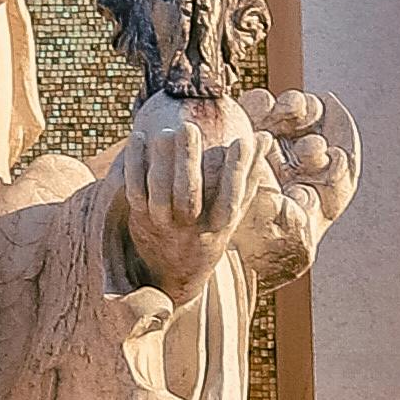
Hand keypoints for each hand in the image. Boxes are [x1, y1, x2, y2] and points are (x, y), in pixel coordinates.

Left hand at [114, 96, 265, 295]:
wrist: (174, 273)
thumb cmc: (210, 231)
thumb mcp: (233, 211)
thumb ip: (248, 175)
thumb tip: (265, 137)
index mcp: (217, 226)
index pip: (229, 200)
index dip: (237, 171)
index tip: (243, 140)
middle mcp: (189, 227)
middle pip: (187, 196)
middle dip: (188, 161)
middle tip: (189, 127)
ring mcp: (162, 224)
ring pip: (159, 194)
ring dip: (161, 162)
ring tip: (166, 132)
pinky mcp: (140, 218)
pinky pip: (134, 191)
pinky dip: (135, 165)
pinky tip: (139, 137)